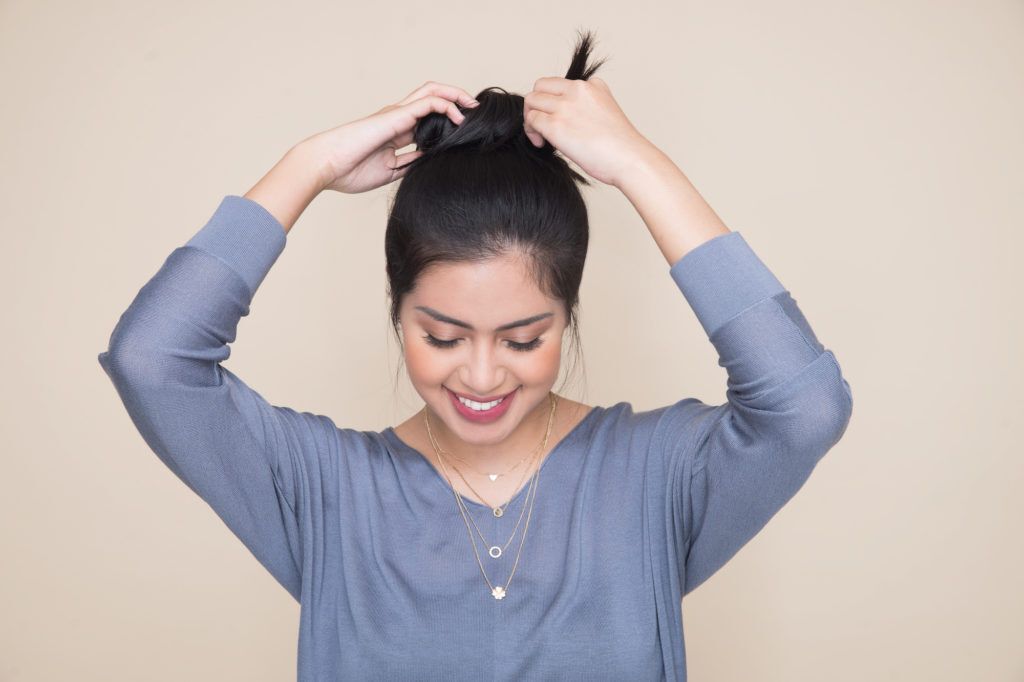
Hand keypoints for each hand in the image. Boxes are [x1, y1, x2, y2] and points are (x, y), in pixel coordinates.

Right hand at [303, 82, 478, 193]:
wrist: (325, 166)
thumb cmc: (348, 171)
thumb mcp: (389, 172)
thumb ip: (409, 164)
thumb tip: (428, 162)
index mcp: (394, 132)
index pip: (426, 119)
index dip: (447, 122)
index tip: (466, 132)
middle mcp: (397, 118)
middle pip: (432, 98)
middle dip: (455, 100)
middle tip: (474, 112)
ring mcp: (396, 115)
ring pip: (432, 93)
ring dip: (456, 96)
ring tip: (473, 108)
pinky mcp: (396, 116)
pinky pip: (428, 103)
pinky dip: (447, 106)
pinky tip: (459, 118)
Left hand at [522, 76, 652, 187]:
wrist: (629, 158)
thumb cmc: (621, 146)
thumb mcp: (607, 111)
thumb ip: (588, 105)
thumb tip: (568, 118)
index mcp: (592, 86)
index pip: (558, 83)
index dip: (551, 100)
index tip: (556, 117)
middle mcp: (578, 90)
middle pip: (540, 87)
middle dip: (536, 105)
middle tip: (541, 126)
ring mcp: (566, 107)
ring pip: (531, 101)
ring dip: (531, 118)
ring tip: (540, 136)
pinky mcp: (556, 125)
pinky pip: (532, 120)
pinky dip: (531, 132)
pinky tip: (541, 144)